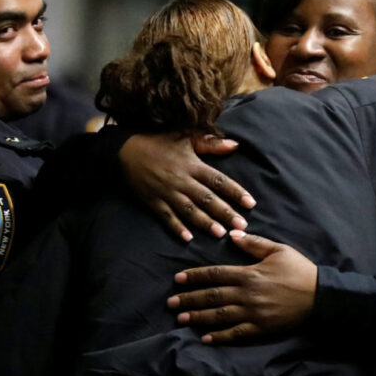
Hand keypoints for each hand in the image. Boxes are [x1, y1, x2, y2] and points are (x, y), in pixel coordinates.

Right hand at [119, 133, 255, 240]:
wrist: (125, 149)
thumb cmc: (159, 142)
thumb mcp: (185, 136)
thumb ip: (210, 143)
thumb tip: (235, 145)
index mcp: (192, 165)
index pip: (218, 180)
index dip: (235, 192)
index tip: (250, 204)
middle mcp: (182, 180)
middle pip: (207, 198)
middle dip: (225, 213)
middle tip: (241, 226)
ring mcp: (167, 192)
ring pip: (189, 210)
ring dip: (205, 223)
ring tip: (220, 234)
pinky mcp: (153, 201)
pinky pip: (166, 217)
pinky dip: (176, 227)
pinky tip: (187, 238)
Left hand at [168, 230, 316, 342]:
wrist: (319, 296)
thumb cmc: (299, 270)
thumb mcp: (278, 250)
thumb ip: (254, 243)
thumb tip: (232, 236)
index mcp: (249, 273)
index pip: (215, 274)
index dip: (195, 276)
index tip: (178, 279)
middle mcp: (246, 294)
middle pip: (212, 296)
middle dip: (189, 299)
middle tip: (171, 304)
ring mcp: (253, 313)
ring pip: (219, 315)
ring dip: (198, 317)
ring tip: (181, 319)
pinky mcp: (260, 328)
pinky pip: (236, 333)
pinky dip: (219, 337)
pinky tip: (205, 339)